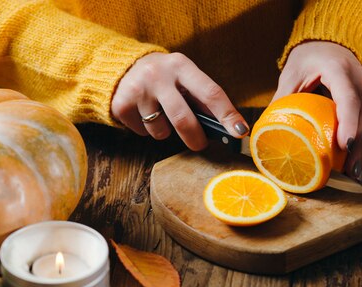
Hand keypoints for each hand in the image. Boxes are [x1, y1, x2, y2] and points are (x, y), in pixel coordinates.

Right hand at [111, 52, 248, 150]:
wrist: (121, 67)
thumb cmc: (165, 78)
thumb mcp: (183, 78)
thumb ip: (202, 99)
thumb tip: (228, 128)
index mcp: (181, 65)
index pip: (210, 93)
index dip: (227, 114)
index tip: (240, 131)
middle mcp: (159, 75)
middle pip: (183, 119)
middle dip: (195, 138)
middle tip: (199, 145)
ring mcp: (138, 90)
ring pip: (161, 130)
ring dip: (165, 132)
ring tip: (160, 115)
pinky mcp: (122, 104)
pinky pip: (143, 133)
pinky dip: (147, 130)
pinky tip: (143, 114)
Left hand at [273, 41, 361, 180]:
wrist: (328, 43)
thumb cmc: (309, 57)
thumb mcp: (292, 74)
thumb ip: (283, 98)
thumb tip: (267, 129)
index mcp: (339, 70)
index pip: (348, 98)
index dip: (347, 122)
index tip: (343, 145)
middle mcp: (358, 79)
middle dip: (357, 145)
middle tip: (349, 171)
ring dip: (361, 149)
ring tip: (352, 173)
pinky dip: (359, 143)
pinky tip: (352, 162)